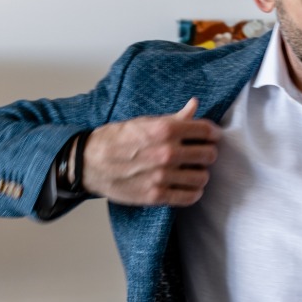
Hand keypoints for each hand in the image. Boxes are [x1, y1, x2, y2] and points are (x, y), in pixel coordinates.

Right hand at [81, 99, 220, 205]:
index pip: (206, 131)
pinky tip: (187, 186)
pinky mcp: (156, 195)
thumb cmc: (116, 139)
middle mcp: (166, 152)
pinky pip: (190, 197)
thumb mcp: (144, 122)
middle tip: (200, 154)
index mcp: (165, 129)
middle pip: (209, 155)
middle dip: (207, 153)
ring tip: (192, 171)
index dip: (212, 134)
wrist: (89, 163)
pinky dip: (193, 192)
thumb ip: (174, 117)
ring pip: (202, 177)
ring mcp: (162, 176)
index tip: (210, 137)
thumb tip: (194, 105)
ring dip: (200, 174)